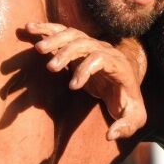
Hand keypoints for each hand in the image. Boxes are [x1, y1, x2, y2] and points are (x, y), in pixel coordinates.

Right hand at [26, 22, 146, 140]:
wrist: (127, 82)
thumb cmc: (128, 101)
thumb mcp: (135, 117)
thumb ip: (127, 126)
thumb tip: (110, 134)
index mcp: (118, 66)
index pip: (101, 59)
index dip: (86, 70)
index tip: (72, 87)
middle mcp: (105, 50)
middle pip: (85, 43)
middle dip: (67, 53)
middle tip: (50, 67)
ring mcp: (91, 45)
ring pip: (72, 34)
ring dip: (55, 38)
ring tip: (38, 49)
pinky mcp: (78, 46)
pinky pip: (61, 32)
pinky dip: (46, 29)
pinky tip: (28, 29)